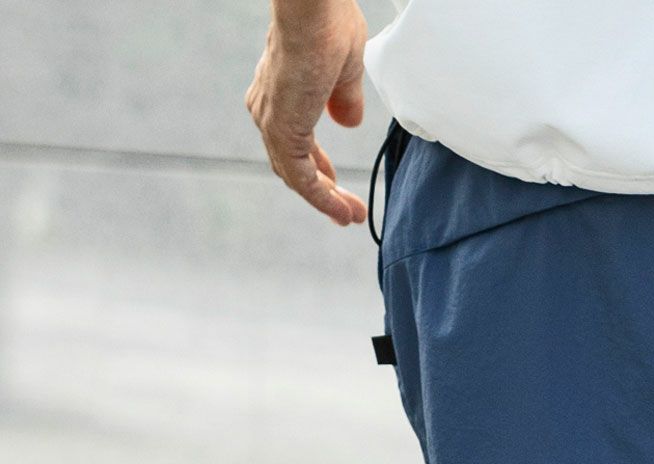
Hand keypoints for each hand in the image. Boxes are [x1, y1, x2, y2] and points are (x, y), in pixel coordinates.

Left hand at [246, 0, 368, 225]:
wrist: (314, 5)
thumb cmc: (329, 22)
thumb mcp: (345, 69)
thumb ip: (345, 98)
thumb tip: (348, 121)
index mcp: (278, 91)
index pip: (293, 142)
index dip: (317, 168)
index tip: (338, 187)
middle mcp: (267, 108)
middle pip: (291, 165)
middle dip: (322, 190)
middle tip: (347, 211)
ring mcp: (272, 121)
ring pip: (296, 176)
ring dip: (325, 201)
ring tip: (351, 217)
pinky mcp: (283, 131)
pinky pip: (302, 179)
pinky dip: (323, 199)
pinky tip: (342, 211)